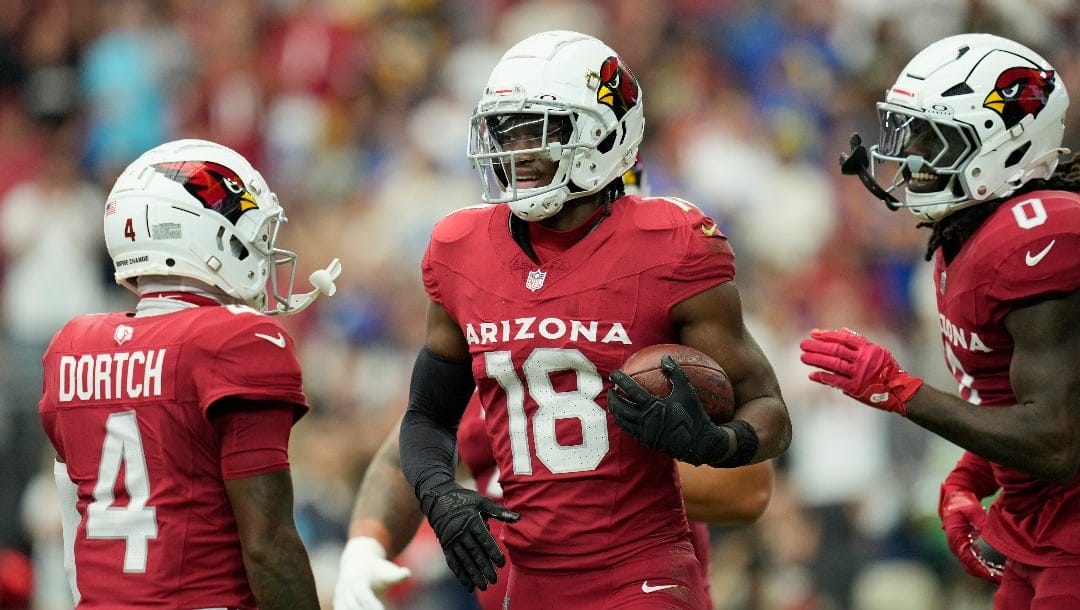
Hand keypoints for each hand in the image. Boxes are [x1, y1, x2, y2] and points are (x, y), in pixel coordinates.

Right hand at [333, 537, 411, 609]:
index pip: (363, 594)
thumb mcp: (387, 570)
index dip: (371, 604)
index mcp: (357, 579)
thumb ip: (397, 574)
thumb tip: (407, 573)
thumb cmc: (376, 569)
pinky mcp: (338, 603)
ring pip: (343, 609)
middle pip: (352, 605)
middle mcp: (345, 588)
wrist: (357, 562)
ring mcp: (339, 596)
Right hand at [418, 481, 518, 590]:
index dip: (493, 551)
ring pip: (464, 560)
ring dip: (473, 574)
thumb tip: (518, 518)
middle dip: (484, 567)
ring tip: (483, 586)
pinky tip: (469, 586)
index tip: (502, 563)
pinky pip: (453, 562)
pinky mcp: (446, 546)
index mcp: (471, 520)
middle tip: (494, 580)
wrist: (438, 498)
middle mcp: (460, 532)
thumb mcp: (482, 501)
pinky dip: (460, 575)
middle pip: (474, 552)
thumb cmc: (465, 499)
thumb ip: (499, 512)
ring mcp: (452, 540)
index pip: (484, 539)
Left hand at [608, 355, 732, 465]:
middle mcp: (645, 420)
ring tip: (613, 403)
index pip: (631, 390)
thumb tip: (665, 357)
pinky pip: (630, 430)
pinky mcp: (646, 441)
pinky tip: (625, 418)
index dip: (620, 380)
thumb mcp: (687, 390)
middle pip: (620, 407)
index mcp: (652, 406)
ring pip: (622, 421)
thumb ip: (676, 373)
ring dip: (615, 411)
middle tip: (610, 390)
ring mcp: (644, 433)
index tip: (614, 373)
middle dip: (612, 398)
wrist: (699, 442)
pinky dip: (624, 422)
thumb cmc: (694, 414)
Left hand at [799, 328, 923, 415]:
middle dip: (817, 346)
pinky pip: (836, 381)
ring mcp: (859, 373)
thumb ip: (860, 342)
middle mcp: (863, 359)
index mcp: (868, 349)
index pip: (844, 338)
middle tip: (803, 344)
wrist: (900, 391)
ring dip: (816, 360)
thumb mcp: (878, 352)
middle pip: (836, 350)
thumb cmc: (887, 370)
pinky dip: (823, 377)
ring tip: (803, 357)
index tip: (813, 333)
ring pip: (833, 364)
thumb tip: (842, 330)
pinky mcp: (856, 387)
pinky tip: (812, 374)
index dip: (827, 335)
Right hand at [939, 486, 1004, 582]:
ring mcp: (958, 546)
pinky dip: (983, 566)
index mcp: (955, 536)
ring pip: (970, 565)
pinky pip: (972, 560)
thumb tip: (986, 533)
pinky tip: (996, 568)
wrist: (954, 496)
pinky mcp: (963, 545)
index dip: (981, 570)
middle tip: (1002, 579)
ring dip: (985, 571)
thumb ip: (980, 520)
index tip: (994, 576)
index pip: (967, 559)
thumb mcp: (972, 508)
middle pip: (969, 566)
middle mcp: (955, 544)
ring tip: (1002, 576)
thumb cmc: (962, 501)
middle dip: (985, 574)